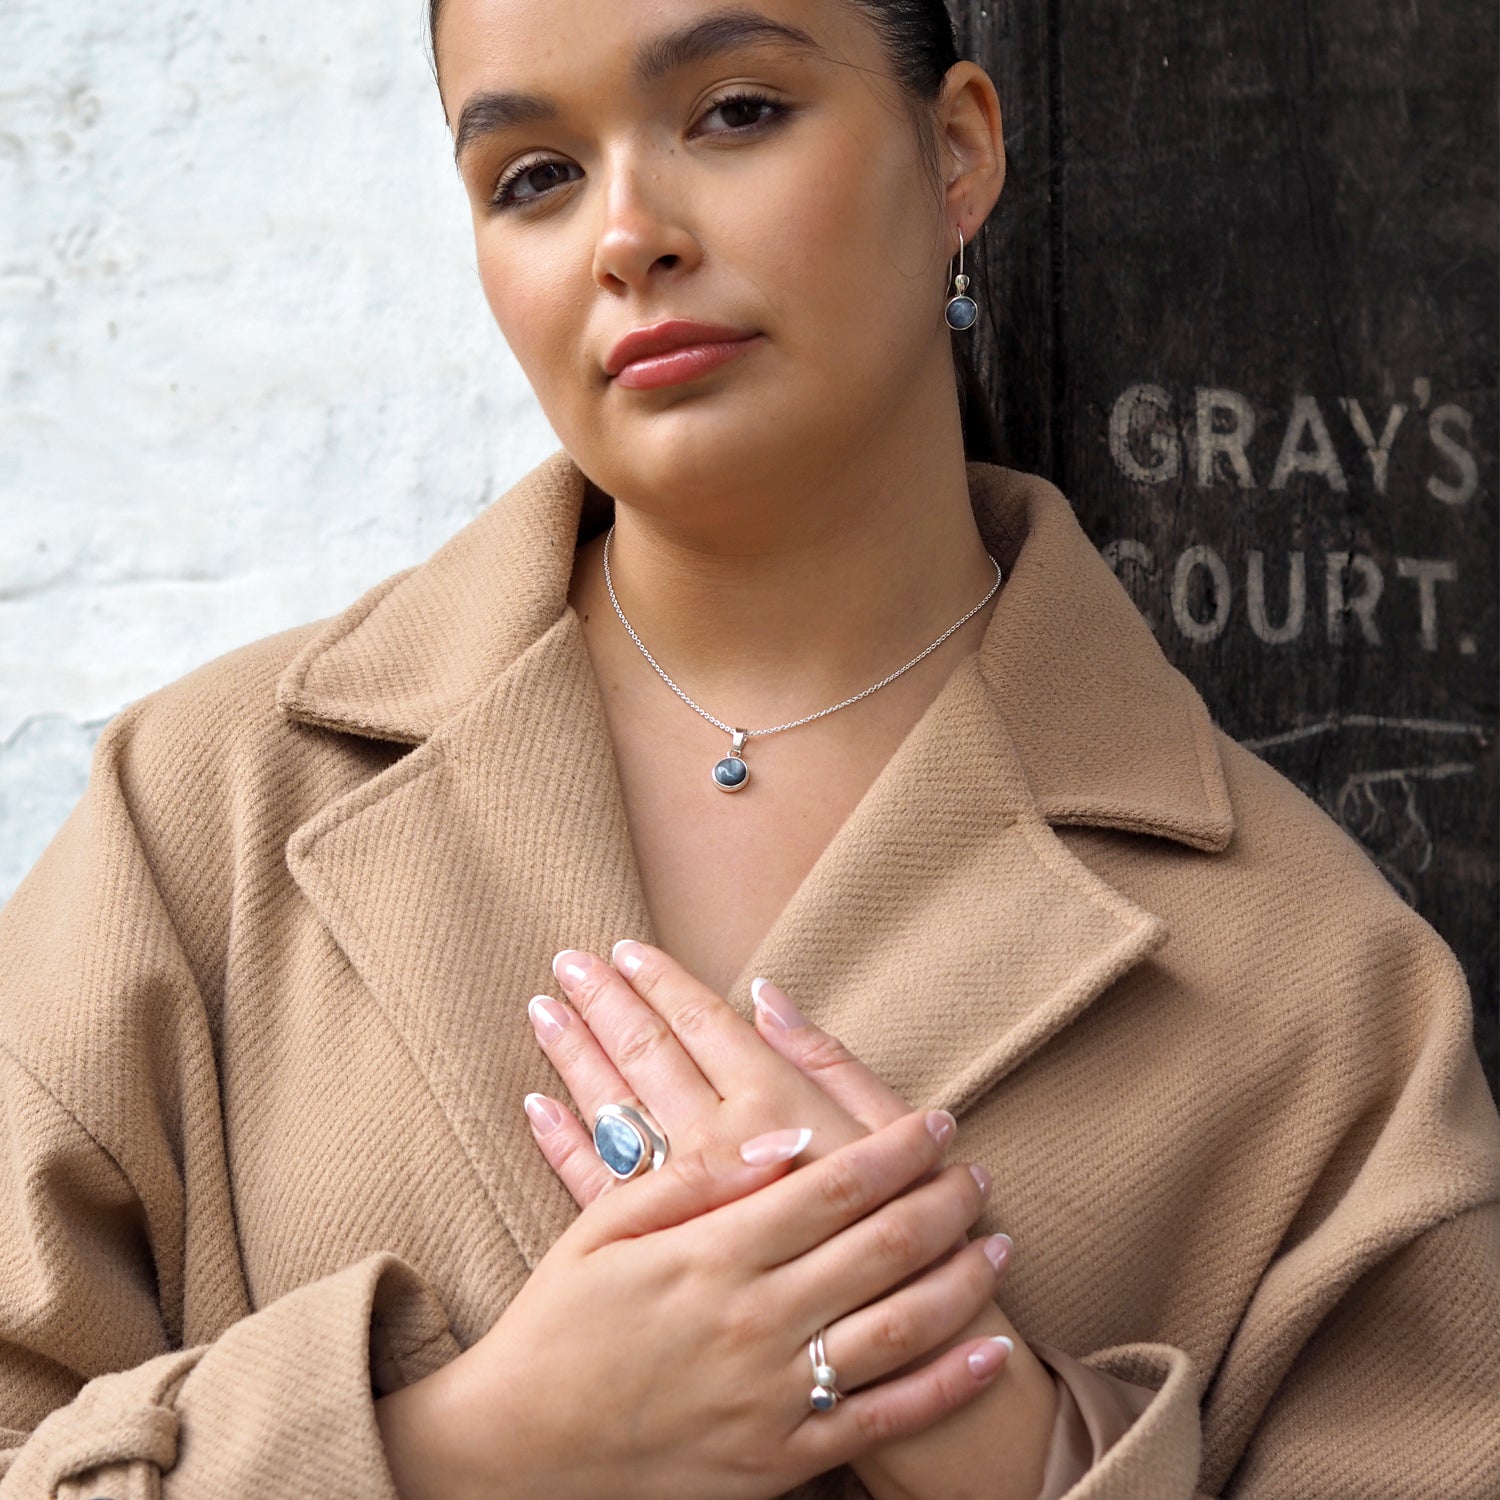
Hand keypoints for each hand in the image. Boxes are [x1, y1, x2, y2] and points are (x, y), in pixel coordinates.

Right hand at [526, 942, 1056, 1499]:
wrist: (516, 1454)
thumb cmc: (557, 1325)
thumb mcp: (603, 1229)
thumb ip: (694, 1176)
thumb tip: (782, 1133)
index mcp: (712, 1255)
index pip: (831, 1187)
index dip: (895, 1150)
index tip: (937, 1122)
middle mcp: (754, 1320)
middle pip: (880, 1247)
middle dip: (944, 1201)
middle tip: (979, 1171)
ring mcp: (772, 1395)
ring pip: (897, 1327)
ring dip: (962, 1279)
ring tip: (999, 1243)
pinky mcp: (779, 1460)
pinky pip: (881, 1420)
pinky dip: (946, 1386)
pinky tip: (987, 1352)